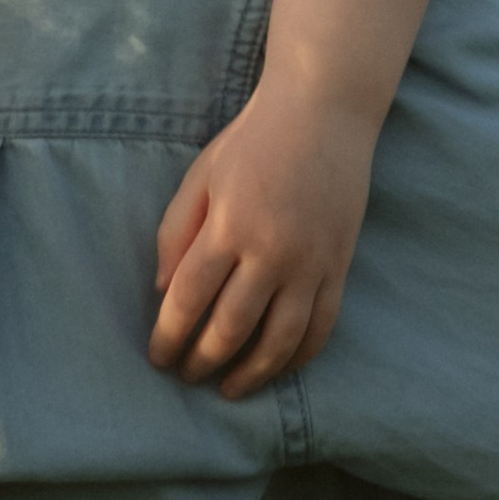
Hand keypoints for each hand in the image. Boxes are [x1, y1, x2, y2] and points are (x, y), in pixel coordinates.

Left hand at [149, 78, 380, 398]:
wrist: (324, 110)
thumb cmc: (253, 140)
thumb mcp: (200, 175)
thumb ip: (175, 232)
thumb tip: (163, 293)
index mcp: (228, 225)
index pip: (189, 299)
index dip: (169, 337)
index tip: (158, 357)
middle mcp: (271, 250)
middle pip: (231, 328)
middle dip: (202, 361)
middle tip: (187, 377)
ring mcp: (311, 262)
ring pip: (279, 341)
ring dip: (250, 374)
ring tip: (228, 389)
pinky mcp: (340, 265)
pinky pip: (321, 327)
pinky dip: (298, 357)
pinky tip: (277, 368)